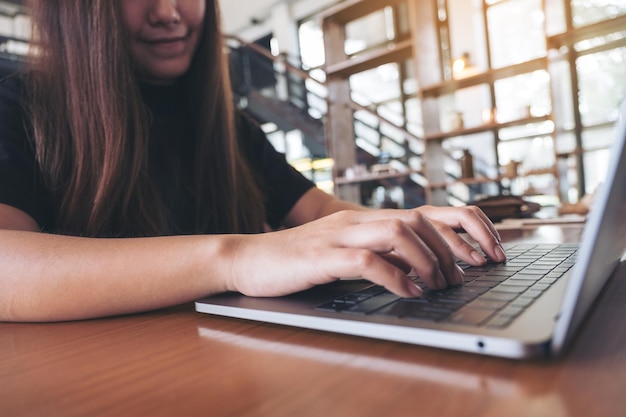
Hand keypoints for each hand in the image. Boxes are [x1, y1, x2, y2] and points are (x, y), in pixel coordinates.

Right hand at [227, 206, 503, 297]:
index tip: (490, 253)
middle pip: (419, 219)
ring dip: (428, 261)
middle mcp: (357, 220)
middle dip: (453, 248)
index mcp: (366, 218)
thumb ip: (381, 255)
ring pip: (398, 232)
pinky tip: (409, 293)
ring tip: (439, 285)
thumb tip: (421, 271)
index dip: (464, 229)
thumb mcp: (345, 253)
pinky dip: (395, 277)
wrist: (250, 259)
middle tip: (467, 276)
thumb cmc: (300, 261)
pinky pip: (367, 261)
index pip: (426, 212)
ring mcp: (339, 235)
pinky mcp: (323, 256)